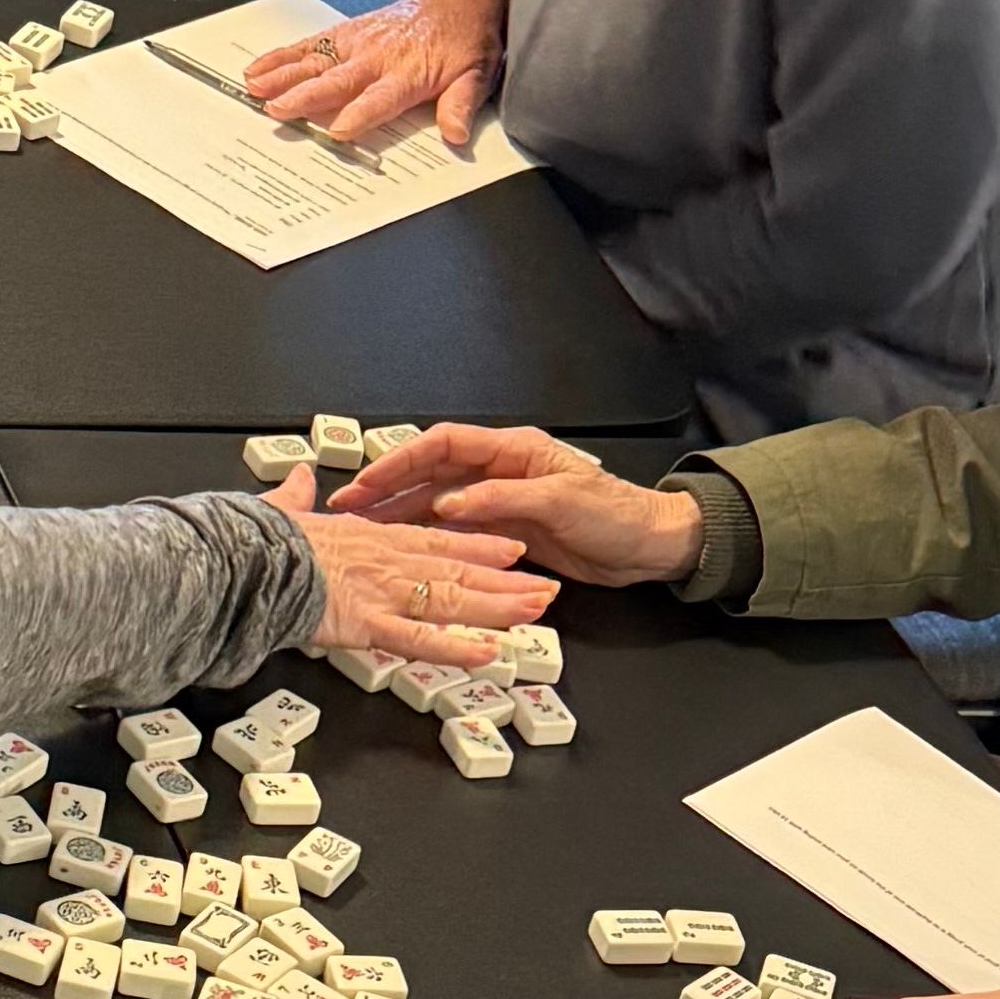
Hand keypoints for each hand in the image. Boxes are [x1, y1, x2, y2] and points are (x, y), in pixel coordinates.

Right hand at [246, 0, 504, 153]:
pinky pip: (309, 44)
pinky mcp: (344, 33)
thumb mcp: (476, 74)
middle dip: (305, 96)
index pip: (380, 98)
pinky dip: (282, 55)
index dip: (359, 115)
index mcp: (408, 73)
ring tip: (255, 89)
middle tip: (278, 110)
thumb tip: (456, 134)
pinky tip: (258, 68)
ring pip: (314, 61)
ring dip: (283, 75)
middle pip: (336, 80)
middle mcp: (376, 57)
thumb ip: (461, 104)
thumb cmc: (463, 40)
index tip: (339, 131)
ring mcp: (356, 43)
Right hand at [267, 463, 556, 677]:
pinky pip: (421, 640)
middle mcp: (387, 561)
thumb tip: (297, 479)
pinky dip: (456, 648)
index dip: (478, 544)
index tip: (510, 548)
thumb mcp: (282, 510)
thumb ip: (295, 496)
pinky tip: (488, 654)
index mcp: (371, 536)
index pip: (437, 538)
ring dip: (497, 608)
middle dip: (504, 580)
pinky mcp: (368, 624)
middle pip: (458, 570)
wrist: (242, 560)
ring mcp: (382, 592)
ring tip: (535, 613)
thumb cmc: (258, 540)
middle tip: (543, 588)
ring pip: (452, 600)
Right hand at [332, 422, 698, 586]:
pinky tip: (403, 553)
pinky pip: (456, 534)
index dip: (402, 460)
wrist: (648, 545)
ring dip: (400, 518)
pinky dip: (428, 541)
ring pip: (437, 506)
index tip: (370, 479)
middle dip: (389, 489)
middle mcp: (499, 473)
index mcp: (512, 451)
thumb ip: (502, 501)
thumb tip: (451, 504)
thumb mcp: (560, 502)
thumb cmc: (615, 513)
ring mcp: (499, 504)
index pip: (444, 445)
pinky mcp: (505, 534)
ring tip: (364, 533)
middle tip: (350, 508)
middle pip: (431, 474)